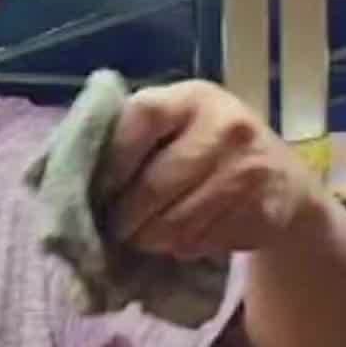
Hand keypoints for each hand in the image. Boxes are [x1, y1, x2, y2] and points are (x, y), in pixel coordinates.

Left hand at [99, 80, 321, 260]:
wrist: (282, 180)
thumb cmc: (205, 151)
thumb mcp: (174, 128)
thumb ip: (129, 139)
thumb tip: (62, 178)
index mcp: (192, 98)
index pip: (141, 119)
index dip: (111, 162)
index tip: (96, 191)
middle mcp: (226, 126)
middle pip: (153, 185)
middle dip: (124, 219)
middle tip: (115, 230)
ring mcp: (249, 168)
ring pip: (175, 223)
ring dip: (149, 240)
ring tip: (145, 237)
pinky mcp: (263, 210)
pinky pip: (202, 242)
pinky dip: (183, 248)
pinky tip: (184, 238)